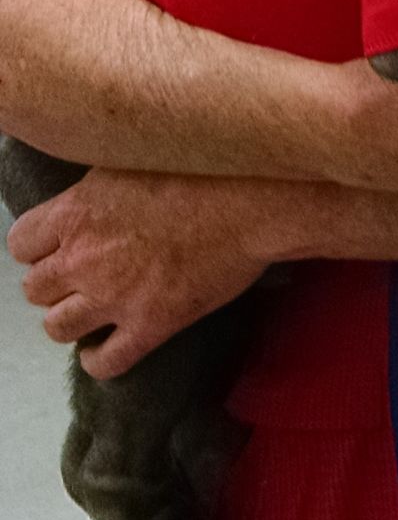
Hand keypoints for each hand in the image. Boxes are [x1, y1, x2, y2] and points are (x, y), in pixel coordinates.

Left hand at [6, 170, 268, 379]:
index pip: (21, 243)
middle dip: (52, 283)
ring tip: (88, 310)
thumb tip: (85, 198)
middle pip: (34, 288)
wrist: (251, 201)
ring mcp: (114, 297)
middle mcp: (84, 258)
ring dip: (68, 320)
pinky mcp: (150, 325)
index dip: (37, 246)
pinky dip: (97, 360)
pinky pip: (105, 362)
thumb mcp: (133, 158)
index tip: (57, 244)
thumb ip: (97, 187)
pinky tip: (103, 348)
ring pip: (57, 328)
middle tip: (78, 276)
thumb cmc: (201, 168)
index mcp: (77, 212)